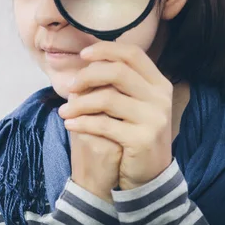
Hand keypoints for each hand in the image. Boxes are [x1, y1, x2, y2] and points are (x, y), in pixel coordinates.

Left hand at [58, 42, 173, 189]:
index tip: (83, 55)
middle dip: (88, 76)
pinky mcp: (142, 139)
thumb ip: (120, 81)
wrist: (150, 174)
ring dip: (79, 103)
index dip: (106, 49)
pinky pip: (104, 124)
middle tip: (70, 87)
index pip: (132, 53)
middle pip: (118, 71)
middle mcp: (160, 97)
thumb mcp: (135, 103)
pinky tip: (70, 124)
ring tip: (64, 111)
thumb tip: (88, 57)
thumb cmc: (135, 132)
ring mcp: (154, 118)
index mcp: (159, 83)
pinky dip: (82, 122)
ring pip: (107, 98)